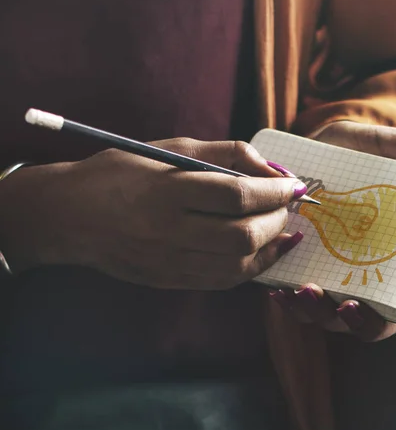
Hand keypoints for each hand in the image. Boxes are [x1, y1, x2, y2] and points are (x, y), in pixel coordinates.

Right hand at [0, 139, 306, 289]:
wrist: (68, 216)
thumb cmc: (121, 171)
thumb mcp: (171, 148)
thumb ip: (226, 154)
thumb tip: (272, 169)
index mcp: (167, 191)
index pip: (237, 195)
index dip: (275, 190)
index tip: (293, 184)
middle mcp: (168, 231)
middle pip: (243, 236)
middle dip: (278, 220)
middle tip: (288, 204)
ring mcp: (168, 262)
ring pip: (238, 267)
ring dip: (272, 247)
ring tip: (283, 227)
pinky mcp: (168, 281)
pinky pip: (222, 282)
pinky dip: (252, 267)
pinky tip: (264, 250)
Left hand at [270, 121, 395, 340]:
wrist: (320, 141)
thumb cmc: (367, 152)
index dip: (387, 317)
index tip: (375, 308)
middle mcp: (364, 274)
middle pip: (362, 320)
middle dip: (350, 320)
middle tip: (340, 303)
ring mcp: (329, 274)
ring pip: (323, 314)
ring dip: (312, 311)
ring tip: (301, 291)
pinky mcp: (299, 265)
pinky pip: (291, 295)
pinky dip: (286, 298)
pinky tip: (276, 287)